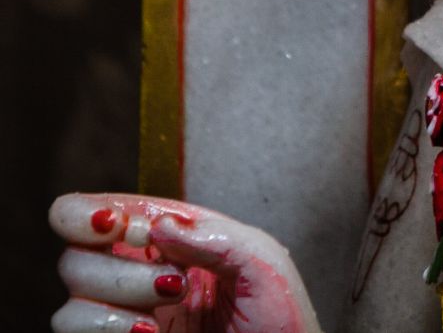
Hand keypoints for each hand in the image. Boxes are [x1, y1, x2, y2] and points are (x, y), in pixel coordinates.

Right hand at [50, 193, 320, 332]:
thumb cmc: (281, 321)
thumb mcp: (265, 265)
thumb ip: (217, 235)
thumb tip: (160, 225)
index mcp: (174, 240)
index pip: (106, 212)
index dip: (91, 212)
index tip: (115, 225)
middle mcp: (140, 276)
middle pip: (76, 256)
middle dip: (118, 269)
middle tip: (173, 282)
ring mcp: (125, 316)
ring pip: (71, 299)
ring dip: (119, 300)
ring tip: (164, 314)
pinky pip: (74, 329)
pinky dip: (107, 328)